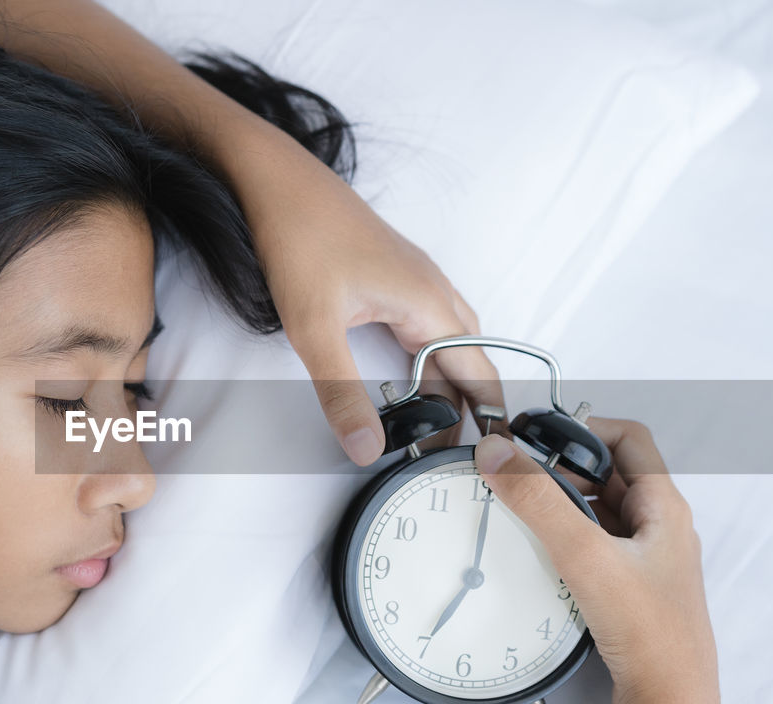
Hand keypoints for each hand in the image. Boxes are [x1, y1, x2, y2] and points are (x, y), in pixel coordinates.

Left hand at [220, 120, 507, 465]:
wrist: (276, 179)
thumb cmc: (299, 236)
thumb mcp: (314, 328)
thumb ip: (341, 393)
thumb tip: (367, 446)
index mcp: (428, 304)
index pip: (479, 374)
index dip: (491, 418)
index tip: (495, 455)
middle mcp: (433, 289)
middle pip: (471, 360)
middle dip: (473, 407)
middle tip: (462, 454)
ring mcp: (416, 277)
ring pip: (453, 339)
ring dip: (452, 381)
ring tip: (440, 422)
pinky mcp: (395, 271)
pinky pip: (431, 321)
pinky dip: (433, 355)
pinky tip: (411, 371)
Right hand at [472, 420, 718, 703]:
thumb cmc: (647, 630)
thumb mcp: (584, 554)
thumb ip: (538, 500)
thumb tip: (497, 452)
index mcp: (664, 506)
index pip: (627, 437)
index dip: (581, 427)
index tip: (536, 437)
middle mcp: (660, 528)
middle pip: (608, 472)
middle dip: (562, 468)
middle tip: (521, 478)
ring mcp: (647, 560)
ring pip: (599, 511)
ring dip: (561, 505)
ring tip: (523, 514)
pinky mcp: (631, 590)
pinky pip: (594, 546)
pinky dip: (566, 539)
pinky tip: (540, 556)